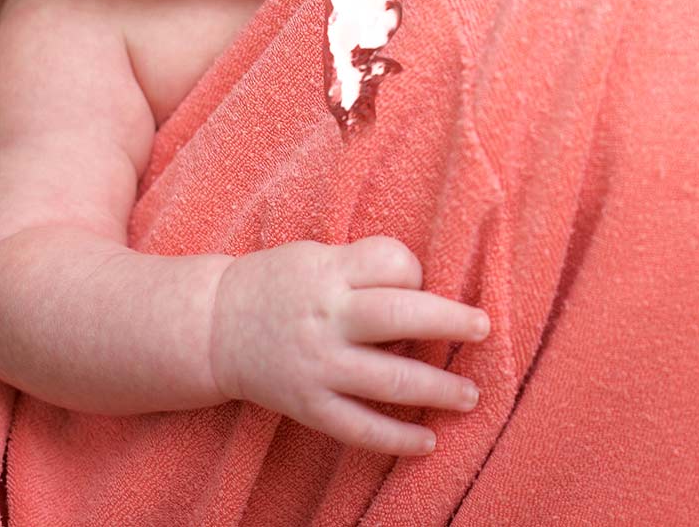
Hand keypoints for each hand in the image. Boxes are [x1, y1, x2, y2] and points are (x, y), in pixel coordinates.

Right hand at [209, 236, 489, 456]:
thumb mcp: (318, 255)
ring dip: (435, 388)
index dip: (416, 272)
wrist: (213, 327)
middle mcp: (327, 319)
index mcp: (329, 274)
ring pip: (386, 380)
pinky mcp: (308, 405)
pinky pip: (358, 427)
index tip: (422, 281)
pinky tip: (428, 441)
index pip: (390, 266)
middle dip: (448, 322)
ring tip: (471, 395)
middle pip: (397, 317)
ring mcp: (318, 366)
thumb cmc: (278, 283)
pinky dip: (395, 438)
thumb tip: (424, 289)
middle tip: (484, 329)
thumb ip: (364, 268)